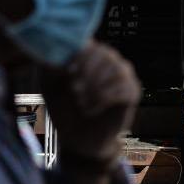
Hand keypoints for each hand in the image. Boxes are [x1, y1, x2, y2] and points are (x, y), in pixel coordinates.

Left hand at [40, 43, 141, 163]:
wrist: (80, 139)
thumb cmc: (64, 110)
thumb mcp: (51, 89)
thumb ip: (50, 69)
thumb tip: (57, 58)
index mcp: (88, 54)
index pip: (89, 44)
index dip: (79, 56)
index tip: (69, 73)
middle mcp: (108, 59)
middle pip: (105, 54)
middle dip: (88, 74)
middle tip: (76, 92)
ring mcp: (122, 74)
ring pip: (117, 70)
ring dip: (97, 88)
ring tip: (84, 103)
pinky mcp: (132, 91)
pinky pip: (126, 87)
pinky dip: (108, 99)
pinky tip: (96, 108)